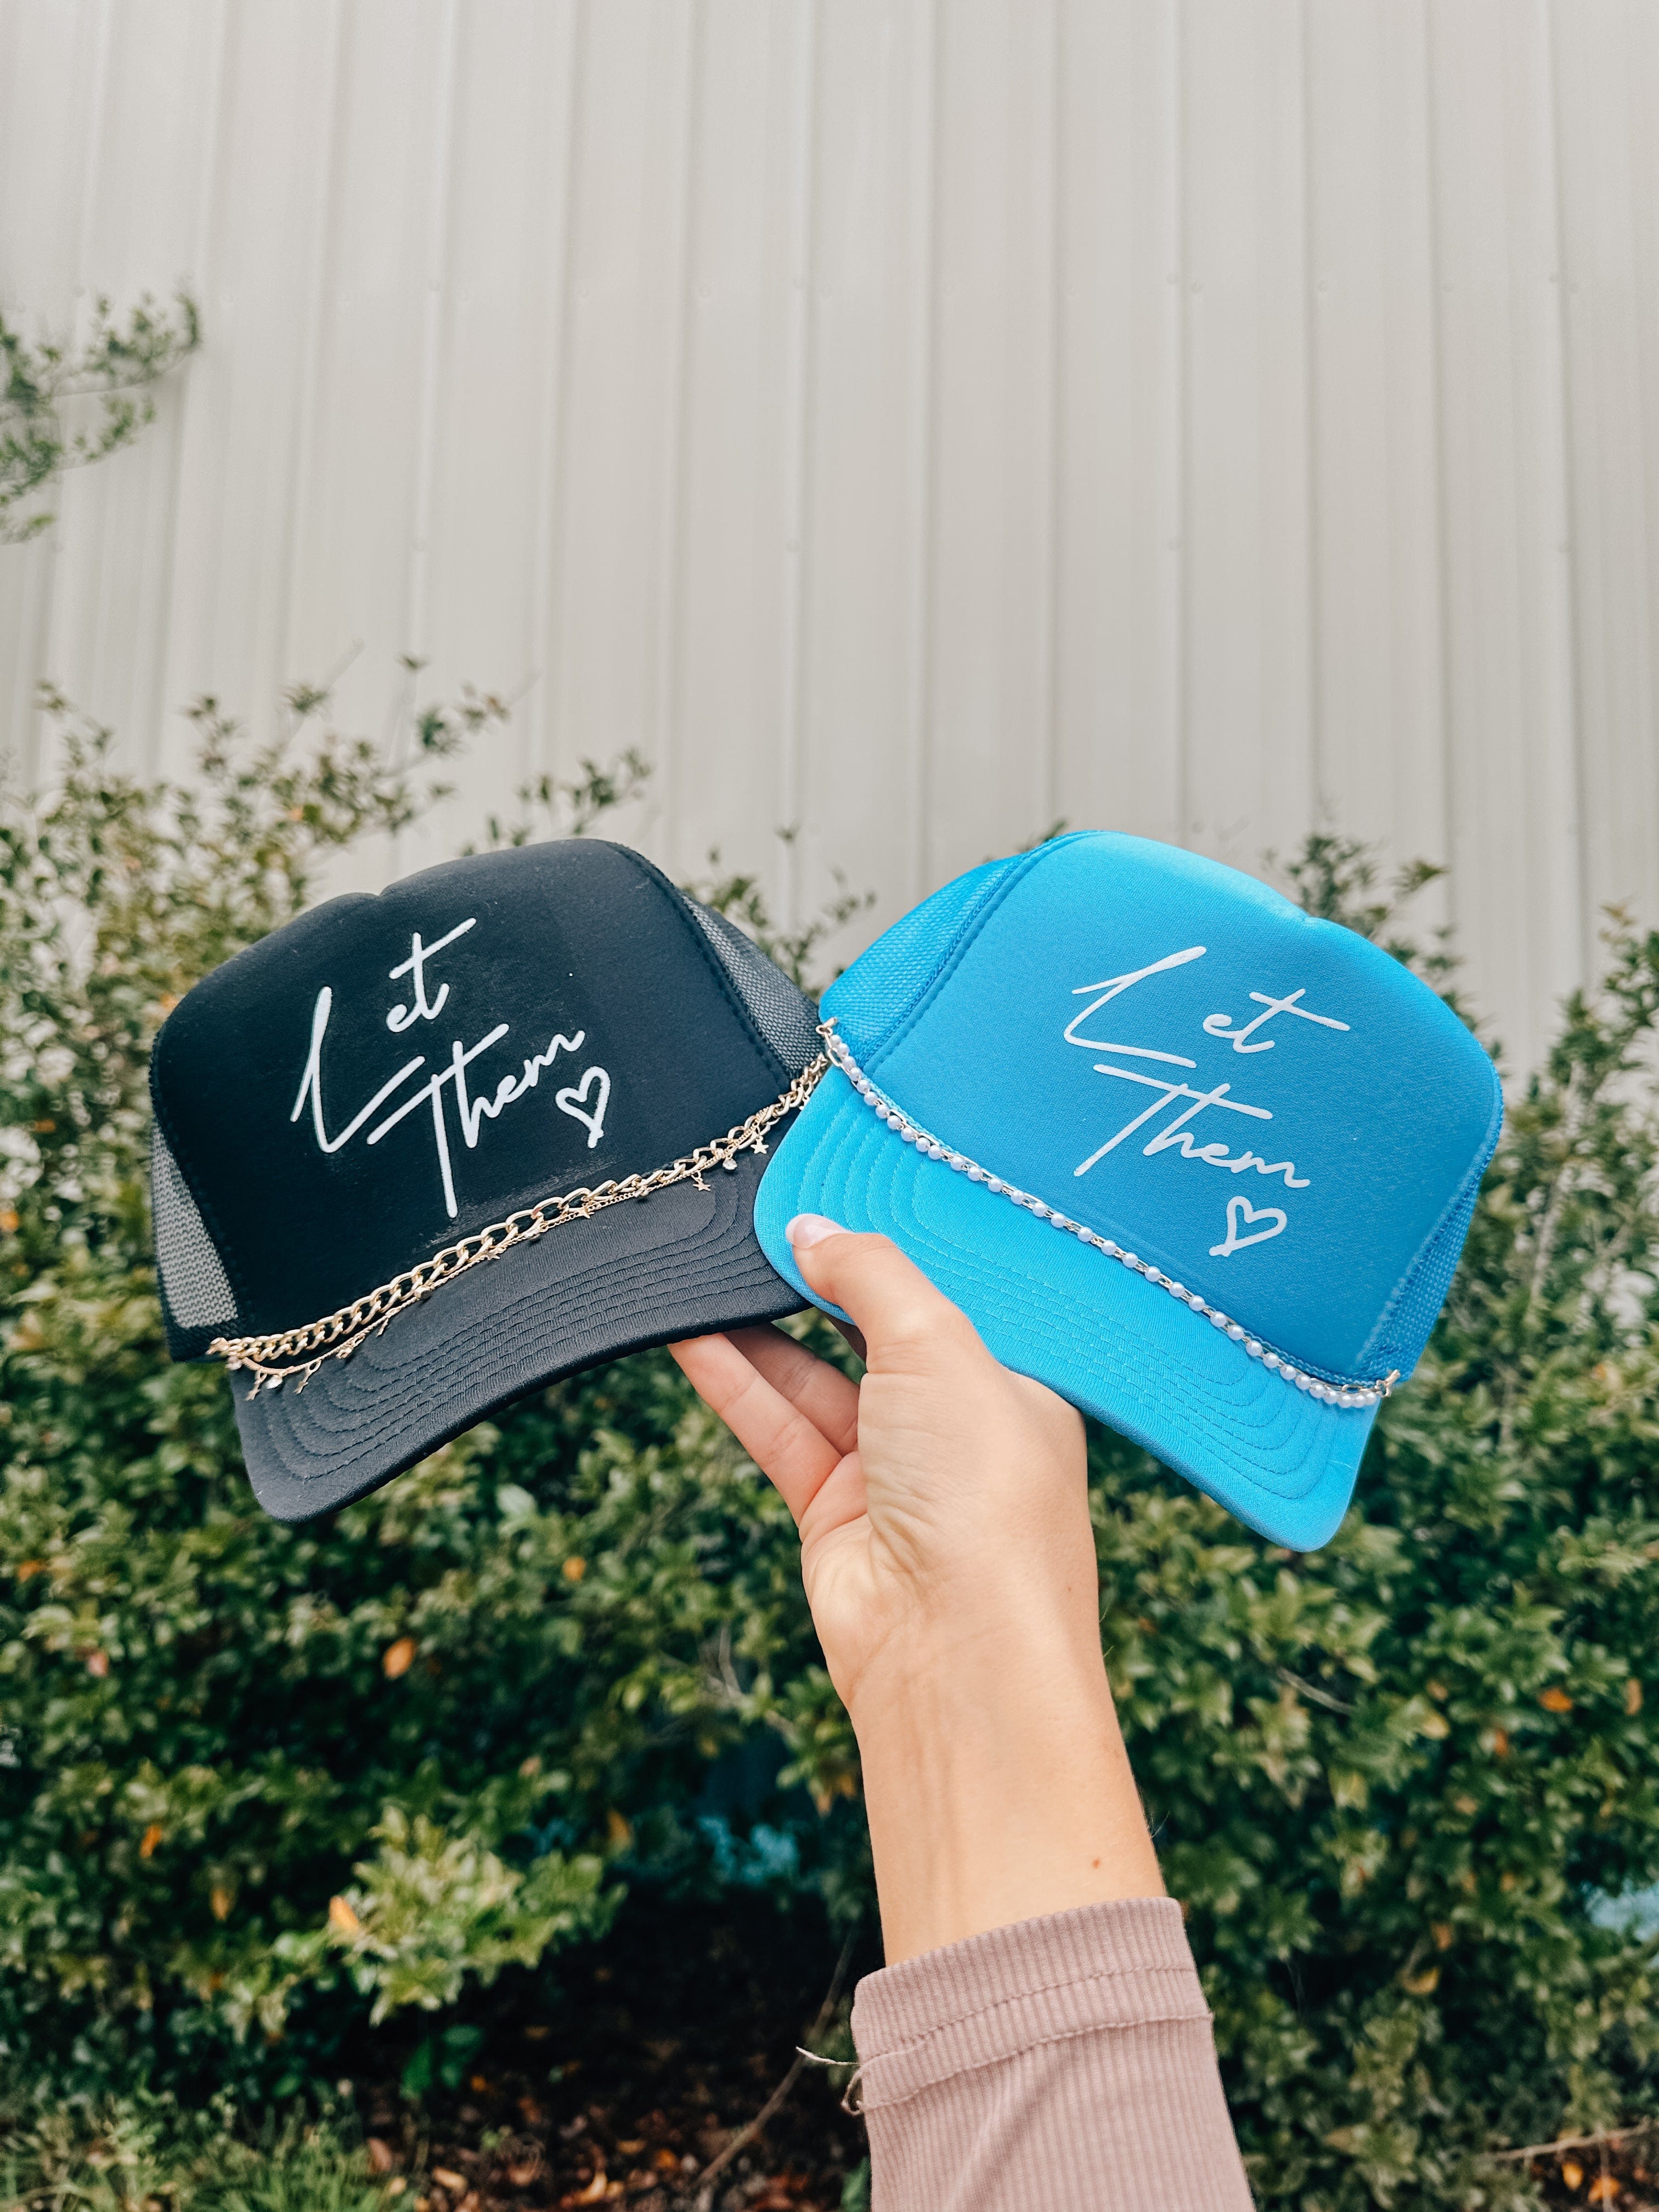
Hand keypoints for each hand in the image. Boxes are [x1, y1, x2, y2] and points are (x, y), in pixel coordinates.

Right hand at [671, 1216, 1161, 1962]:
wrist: (954, 1651)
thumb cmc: (985, 1496)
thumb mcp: (940, 1344)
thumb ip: (872, 1275)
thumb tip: (813, 1228)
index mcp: (1019, 1384)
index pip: (956, 1294)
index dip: (898, 1244)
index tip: (839, 1188)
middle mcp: (960, 1427)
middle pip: (879, 1330)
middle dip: (822, 1279)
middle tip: (760, 1217)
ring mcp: (896, 1472)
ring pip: (816, 1377)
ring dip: (760, 1325)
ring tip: (706, 1261)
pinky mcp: (834, 1512)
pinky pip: (778, 1425)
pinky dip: (735, 1379)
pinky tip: (690, 1331)